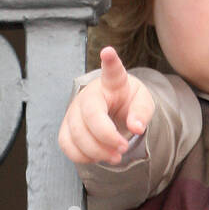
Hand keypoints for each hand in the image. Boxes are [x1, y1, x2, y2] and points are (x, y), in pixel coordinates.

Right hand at [58, 47, 154, 169]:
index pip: (111, 70)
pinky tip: (97, 156)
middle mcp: (89, 94)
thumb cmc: (128, 102)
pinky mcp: (67, 126)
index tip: (108, 52)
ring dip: (97, 152)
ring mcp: (74, 110)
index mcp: (112, 82)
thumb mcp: (143, 103)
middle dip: (107, 138)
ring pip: (76, 134)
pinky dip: (82, 157)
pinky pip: (66, 145)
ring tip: (114, 156)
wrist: (113, 109)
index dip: (110, 62)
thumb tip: (136, 127)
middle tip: (123, 148)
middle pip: (90, 117)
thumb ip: (142, 113)